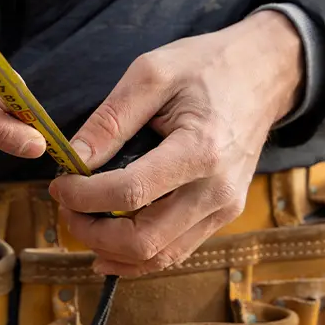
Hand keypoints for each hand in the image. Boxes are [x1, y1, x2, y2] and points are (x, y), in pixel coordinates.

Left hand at [49, 11, 303, 275]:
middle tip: (67, 208)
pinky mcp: (222, 216)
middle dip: (92, 232)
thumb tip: (74, 160)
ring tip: (82, 224)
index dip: (84, 197)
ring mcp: (223, 209)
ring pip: (158, 256)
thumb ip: (110, 120)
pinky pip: (174, 252)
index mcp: (200, 149)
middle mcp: (216, 190)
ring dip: (110, 250)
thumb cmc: (207, 67)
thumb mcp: (152, 73)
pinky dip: (136, 258)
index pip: (130, 193)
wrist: (265, 73)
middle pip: (143, 239)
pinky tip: (107, 249)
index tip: (59, 184)